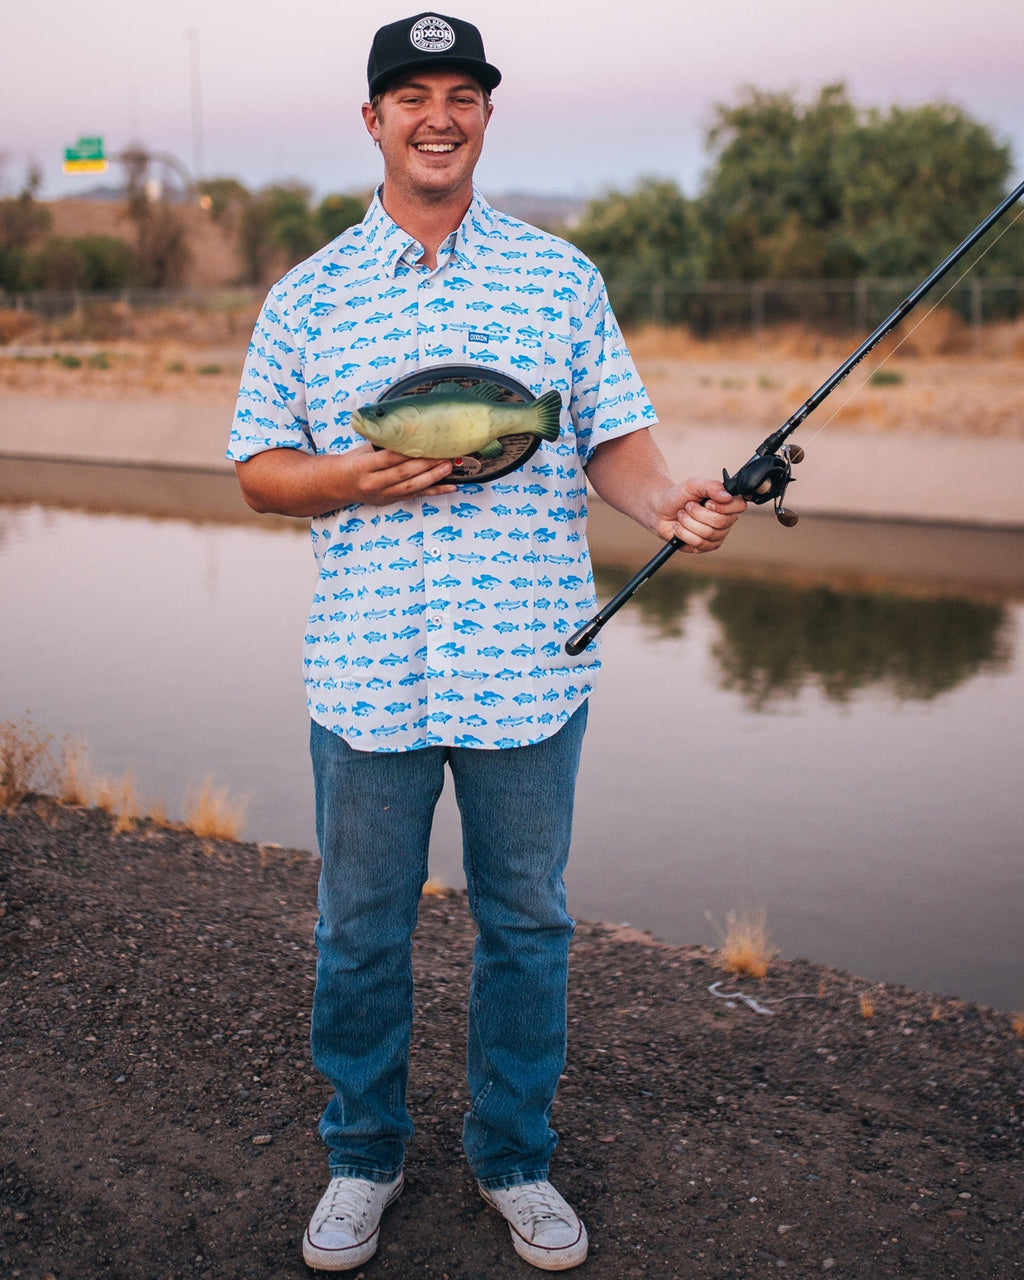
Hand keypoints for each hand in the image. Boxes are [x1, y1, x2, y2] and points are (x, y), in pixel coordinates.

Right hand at [341, 445, 456, 504]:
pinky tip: (449, 487)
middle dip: (425, 464)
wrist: (340, 485)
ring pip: (412, 486)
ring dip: (432, 477)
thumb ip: (382, 444)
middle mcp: (374, 483)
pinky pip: (417, 496)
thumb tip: (404, 429)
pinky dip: (435, 491)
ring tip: (447, 467)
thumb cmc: (353, 464)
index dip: (407, 452)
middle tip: (443, 455)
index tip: (424, 443)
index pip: (389, 458)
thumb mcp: (362, 450)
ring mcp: (384, 494)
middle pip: (403, 473)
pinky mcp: (393, 500)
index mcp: (364, 466)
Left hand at [654, 477, 746, 552]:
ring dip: (688, 522)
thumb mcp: (693, 485)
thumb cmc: (679, 496)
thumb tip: (727, 496)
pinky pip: (698, 543)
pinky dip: (683, 533)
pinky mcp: (704, 547)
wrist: (660, 510)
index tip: (707, 502)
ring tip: (682, 516)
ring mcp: (716, 536)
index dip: (722, 506)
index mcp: (727, 504)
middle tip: (688, 507)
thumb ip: (711, 486)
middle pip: (720, 522)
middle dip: (697, 513)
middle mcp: (725, 521)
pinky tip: (679, 527)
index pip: (739, 506)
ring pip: (708, 533)